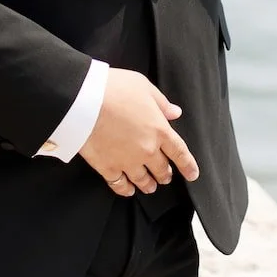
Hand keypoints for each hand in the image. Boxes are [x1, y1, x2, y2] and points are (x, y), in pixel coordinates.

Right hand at [78, 68, 200, 196]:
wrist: (84, 101)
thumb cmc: (114, 88)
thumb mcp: (143, 86)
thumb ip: (161, 102)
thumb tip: (175, 112)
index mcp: (160, 130)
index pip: (180, 153)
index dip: (188, 165)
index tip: (192, 175)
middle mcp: (147, 150)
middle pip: (162, 169)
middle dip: (165, 175)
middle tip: (165, 178)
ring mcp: (127, 161)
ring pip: (143, 180)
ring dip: (148, 185)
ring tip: (150, 187)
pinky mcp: (107, 167)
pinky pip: (119, 185)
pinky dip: (125, 189)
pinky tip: (127, 190)